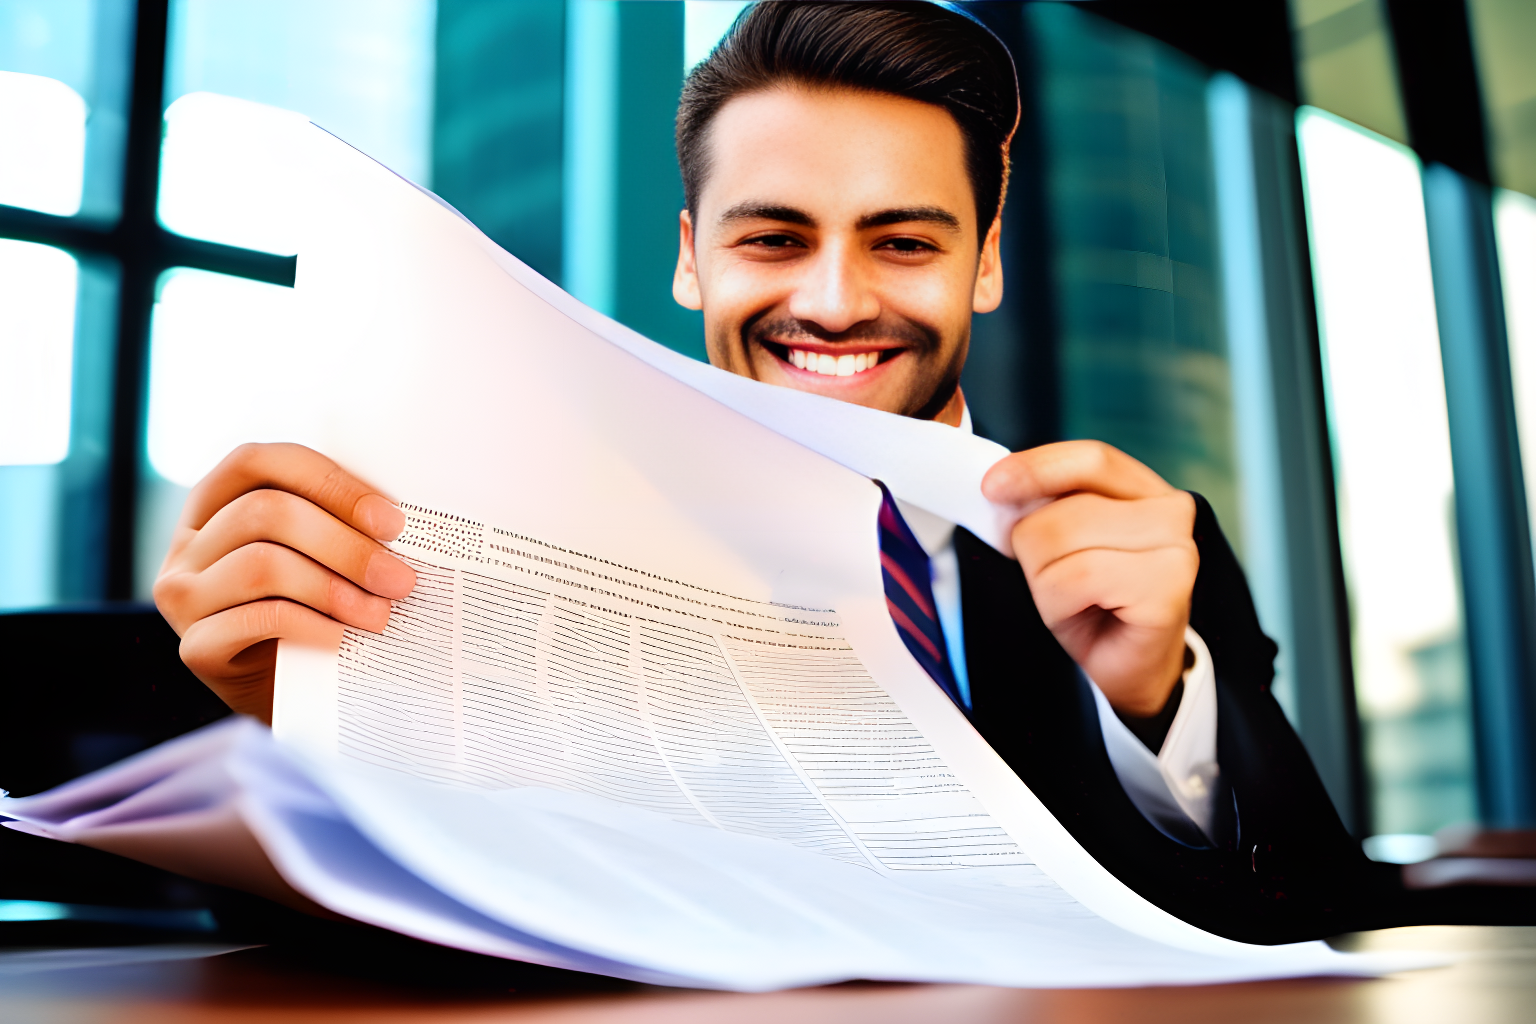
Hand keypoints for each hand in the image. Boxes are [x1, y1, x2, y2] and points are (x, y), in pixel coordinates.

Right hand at [153, 443, 416, 722]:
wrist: (292, 690)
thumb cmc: (312, 607)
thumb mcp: (316, 554)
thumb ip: (337, 523)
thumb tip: (397, 518)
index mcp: (215, 500)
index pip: (260, 462)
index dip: (328, 483)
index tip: (391, 521)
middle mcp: (188, 543)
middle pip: (264, 513)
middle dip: (344, 544)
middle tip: (399, 579)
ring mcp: (182, 594)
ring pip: (261, 565)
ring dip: (333, 588)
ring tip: (380, 614)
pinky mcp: (195, 646)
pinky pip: (257, 620)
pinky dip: (313, 626)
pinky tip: (346, 639)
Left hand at [981, 441, 1196, 716]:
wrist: (1130, 673)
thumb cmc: (1097, 609)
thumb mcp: (1062, 547)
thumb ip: (1046, 509)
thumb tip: (999, 487)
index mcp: (1144, 491)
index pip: (1091, 458)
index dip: (1038, 468)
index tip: (991, 486)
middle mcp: (1171, 510)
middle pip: (1063, 508)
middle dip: (1037, 551)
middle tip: (1061, 584)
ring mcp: (1176, 547)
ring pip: (1061, 539)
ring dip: (1047, 582)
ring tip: (1078, 602)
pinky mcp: (1168, 585)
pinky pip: (1077, 577)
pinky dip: (1060, 604)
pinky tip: (1088, 616)